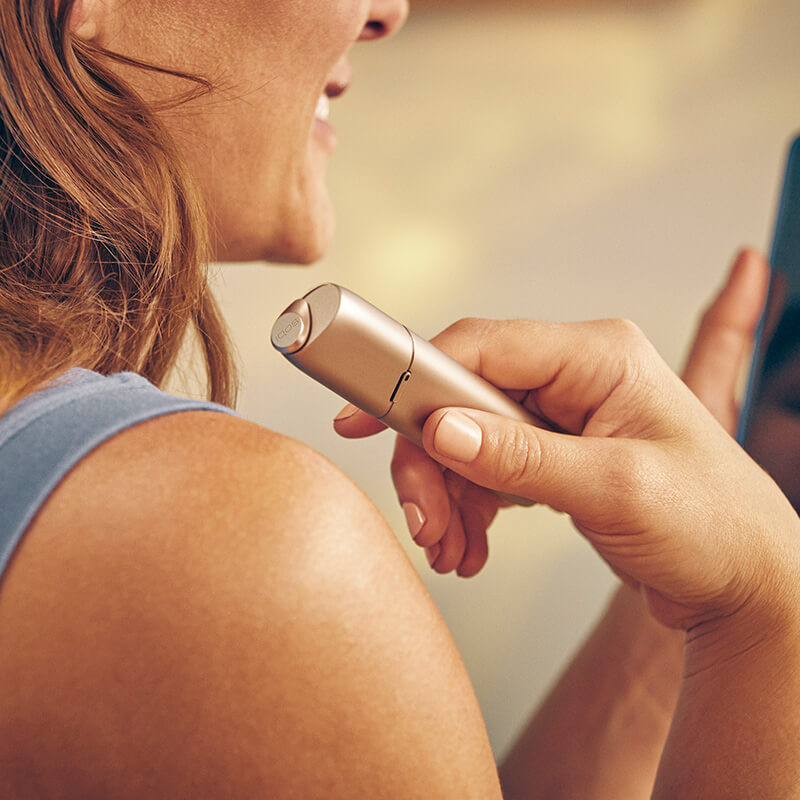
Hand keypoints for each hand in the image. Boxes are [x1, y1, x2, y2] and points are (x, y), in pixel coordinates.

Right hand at [336, 250, 798, 632]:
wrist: (744, 581)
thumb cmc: (713, 525)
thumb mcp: (615, 489)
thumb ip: (522, 458)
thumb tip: (442, 430)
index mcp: (598, 356)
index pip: (482, 348)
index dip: (418, 382)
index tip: (371, 422)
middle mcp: (574, 374)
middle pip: (463, 396)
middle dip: (432, 462)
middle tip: (423, 520)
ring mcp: (561, 413)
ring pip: (466, 436)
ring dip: (446, 495)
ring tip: (449, 549)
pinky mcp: (552, 450)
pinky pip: (486, 465)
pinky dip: (468, 506)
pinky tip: (469, 545)